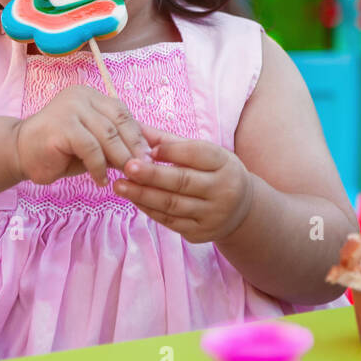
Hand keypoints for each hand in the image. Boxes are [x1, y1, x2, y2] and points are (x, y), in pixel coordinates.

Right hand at [12, 85, 151, 187]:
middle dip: (133, 147)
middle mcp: (82, 96)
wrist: (19, 154)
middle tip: (143, 169)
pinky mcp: (62, 126)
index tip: (150, 157)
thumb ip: (115, 143)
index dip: (138, 136)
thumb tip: (147, 154)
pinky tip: (101, 180)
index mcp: (92, 96)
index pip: (122, 114)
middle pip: (119, 122)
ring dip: (120, 159)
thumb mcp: (93, 144)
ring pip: (107, 135)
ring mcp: (71, 108)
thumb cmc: (59, 151)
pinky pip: (91, 148)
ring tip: (125, 176)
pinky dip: (99, 167)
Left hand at [114, 123, 255, 243]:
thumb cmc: (215, 172)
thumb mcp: (203, 153)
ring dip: (143, 195)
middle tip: (126, 166)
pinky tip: (134, 199)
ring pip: (173, 204)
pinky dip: (149, 209)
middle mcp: (224, 190)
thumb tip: (135, 127)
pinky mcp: (201, 233)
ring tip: (120, 186)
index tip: (147, 148)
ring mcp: (213, 215)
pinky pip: (170, 221)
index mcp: (225, 164)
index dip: (171, 151)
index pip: (198, 154)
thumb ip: (169, 142)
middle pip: (183, 181)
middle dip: (152, 175)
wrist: (240, 210)